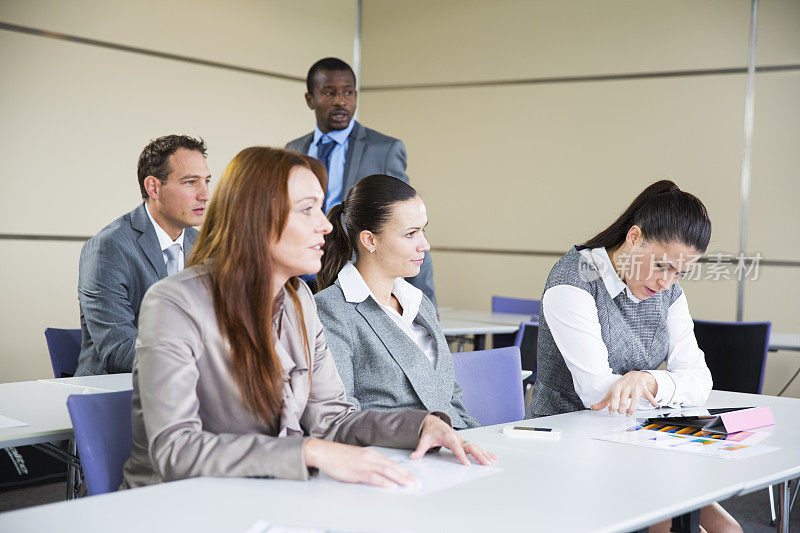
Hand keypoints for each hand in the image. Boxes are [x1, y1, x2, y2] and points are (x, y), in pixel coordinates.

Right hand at [303, 438, 417, 488]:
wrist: (324, 452)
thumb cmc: (338, 457)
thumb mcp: (357, 458)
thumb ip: (368, 464)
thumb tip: (378, 472)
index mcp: (371, 454)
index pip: (392, 463)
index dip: (404, 471)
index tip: (413, 477)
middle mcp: (370, 457)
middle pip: (393, 467)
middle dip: (406, 476)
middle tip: (417, 483)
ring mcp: (364, 464)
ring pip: (386, 471)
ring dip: (400, 479)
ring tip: (410, 485)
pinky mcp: (357, 471)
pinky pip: (373, 477)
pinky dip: (384, 482)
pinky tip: (392, 486)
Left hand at [409, 414, 496, 465]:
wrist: (434, 423)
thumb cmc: (431, 432)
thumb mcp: (424, 440)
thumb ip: (420, 449)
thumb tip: (413, 457)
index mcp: (448, 437)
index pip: (456, 447)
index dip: (461, 455)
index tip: (467, 464)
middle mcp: (458, 438)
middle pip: (470, 446)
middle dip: (478, 455)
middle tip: (485, 464)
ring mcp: (463, 440)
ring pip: (476, 447)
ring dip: (484, 454)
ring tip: (492, 462)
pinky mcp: (465, 442)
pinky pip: (477, 447)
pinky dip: (485, 452)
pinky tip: (493, 457)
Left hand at [591, 371, 658, 415]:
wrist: (634, 375)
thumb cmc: (622, 386)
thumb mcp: (612, 392)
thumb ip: (604, 401)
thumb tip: (593, 408)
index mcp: (617, 387)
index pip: (614, 397)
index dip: (612, 406)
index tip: (612, 412)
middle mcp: (626, 387)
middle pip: (624, 400)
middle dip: (622, 409)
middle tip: (622, 413)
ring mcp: (635, 387)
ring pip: (635, 400)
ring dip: (632, 409)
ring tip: (629, 414)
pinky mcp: (644, 389)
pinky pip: (649, 395)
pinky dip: (653, 400)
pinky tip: (655, 405)